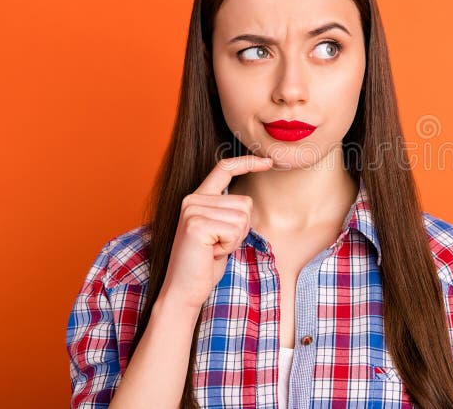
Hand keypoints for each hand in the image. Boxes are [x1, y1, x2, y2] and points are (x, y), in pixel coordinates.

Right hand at [159, 155, 271, 310]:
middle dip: (241, 230)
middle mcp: (192, 200)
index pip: (224, 168)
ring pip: (242, 217)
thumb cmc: (205, 264)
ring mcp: (193, 210)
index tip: (269, 162)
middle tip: (218, 246)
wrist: (183, 290)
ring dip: (235, 239)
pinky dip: (230, 246)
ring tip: (214, 250)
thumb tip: (247, 203)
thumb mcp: (220, 232)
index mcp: (197, 199)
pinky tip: (212, 254)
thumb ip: (228, 212)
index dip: (247, 162)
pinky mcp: (197, 225)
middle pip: (245, 203)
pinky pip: (235, 231)